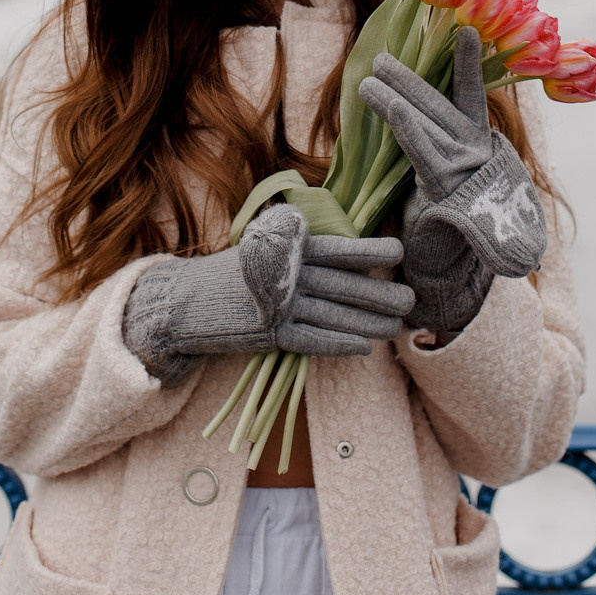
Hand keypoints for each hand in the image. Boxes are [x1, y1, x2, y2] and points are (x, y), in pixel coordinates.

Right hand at [123, 203, 415, 384]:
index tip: (398, 251)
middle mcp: (286, 274)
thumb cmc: (233, 274)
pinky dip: (338, 344)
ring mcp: (278, 305)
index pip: (335, 248)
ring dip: (368, 322)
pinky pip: (312, 340)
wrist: (186, 301)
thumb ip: (297, 246)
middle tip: (410, 300)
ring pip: (333, 314)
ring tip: (395, 327)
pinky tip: (363, 348)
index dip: (367, 250)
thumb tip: (341, 248)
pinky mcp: (269, 335)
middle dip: (379, 293)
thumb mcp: (262, 248)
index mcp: (287, 248)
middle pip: (342, 284)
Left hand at [359, 27, 546, 332]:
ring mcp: (464, 168)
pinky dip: (400, 120)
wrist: (450, 275)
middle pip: (440, 103)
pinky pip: (418, 144)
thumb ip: (435, 144)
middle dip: (411, 77)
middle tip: (383, 56)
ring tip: (369, 76)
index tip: (465, 31)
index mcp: (479, 144)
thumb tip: (409, 106)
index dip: (468, 64)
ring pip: (425, 118)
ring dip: (395, 93)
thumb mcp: (441, 179)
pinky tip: (380, 100)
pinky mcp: (445, 186)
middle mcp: (476, 151)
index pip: (472, 96)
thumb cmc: (442, 223)